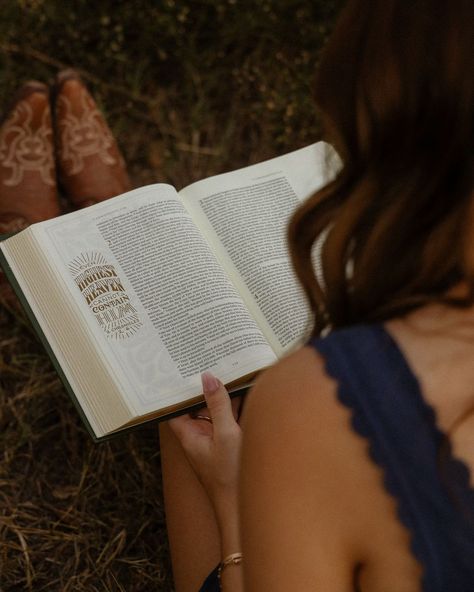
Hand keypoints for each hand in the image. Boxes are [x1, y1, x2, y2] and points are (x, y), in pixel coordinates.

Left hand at [168, 372, 241, 517]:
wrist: (246, 507)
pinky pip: (230, 420)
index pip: (175, 408)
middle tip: (209, 359)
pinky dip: (235, 407)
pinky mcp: (231, 444)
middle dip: (204, 387)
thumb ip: (218, 405)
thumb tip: (208, 378)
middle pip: (198, 405)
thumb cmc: (231, 475)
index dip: (176, 390)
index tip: (179, 369)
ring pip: (216, 411)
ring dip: (222, 395)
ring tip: (228, 367)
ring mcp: (216, 440)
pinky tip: (245, 391)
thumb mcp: (226, 433)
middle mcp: (200, 437)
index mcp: (189, 435)